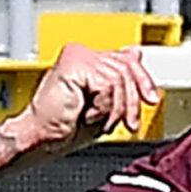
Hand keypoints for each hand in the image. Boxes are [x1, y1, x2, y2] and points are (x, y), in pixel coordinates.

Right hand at [12, 43, 157, 156]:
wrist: (39, 138)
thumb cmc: (62, 127)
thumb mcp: (103, 106)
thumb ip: (119, 82)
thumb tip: (136, 53)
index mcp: (88, 60)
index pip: (128, 60)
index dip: (143, 80)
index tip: (151, 99)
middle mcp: (82, 52)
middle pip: (128, 68)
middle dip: (131, 101)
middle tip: (126, 122)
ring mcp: (77, 55)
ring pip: (120, 78)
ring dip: (113, 109)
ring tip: (95, 119)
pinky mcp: (74, 62)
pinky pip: (107, 85)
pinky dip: (101, 106)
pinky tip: (86, 113)